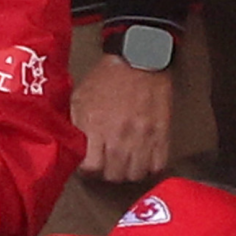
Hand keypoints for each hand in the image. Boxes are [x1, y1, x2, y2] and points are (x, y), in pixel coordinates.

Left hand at [71, 54, 170, 182]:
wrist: (140, 60)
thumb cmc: (107, 77)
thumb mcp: (80, 96)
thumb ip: (76, 123)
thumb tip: (73, 145)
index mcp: (97, 125)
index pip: (92, 167)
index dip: (87, 169)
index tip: (87, 164)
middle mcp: (120, 136)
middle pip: (114, 175)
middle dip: (106, 173)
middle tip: (106, 163)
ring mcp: (143, 138)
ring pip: (135, 175)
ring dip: (127, 172)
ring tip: (123, 163)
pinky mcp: (162, 135)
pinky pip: (157, 166)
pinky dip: (148, 167)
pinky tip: (141, 158)